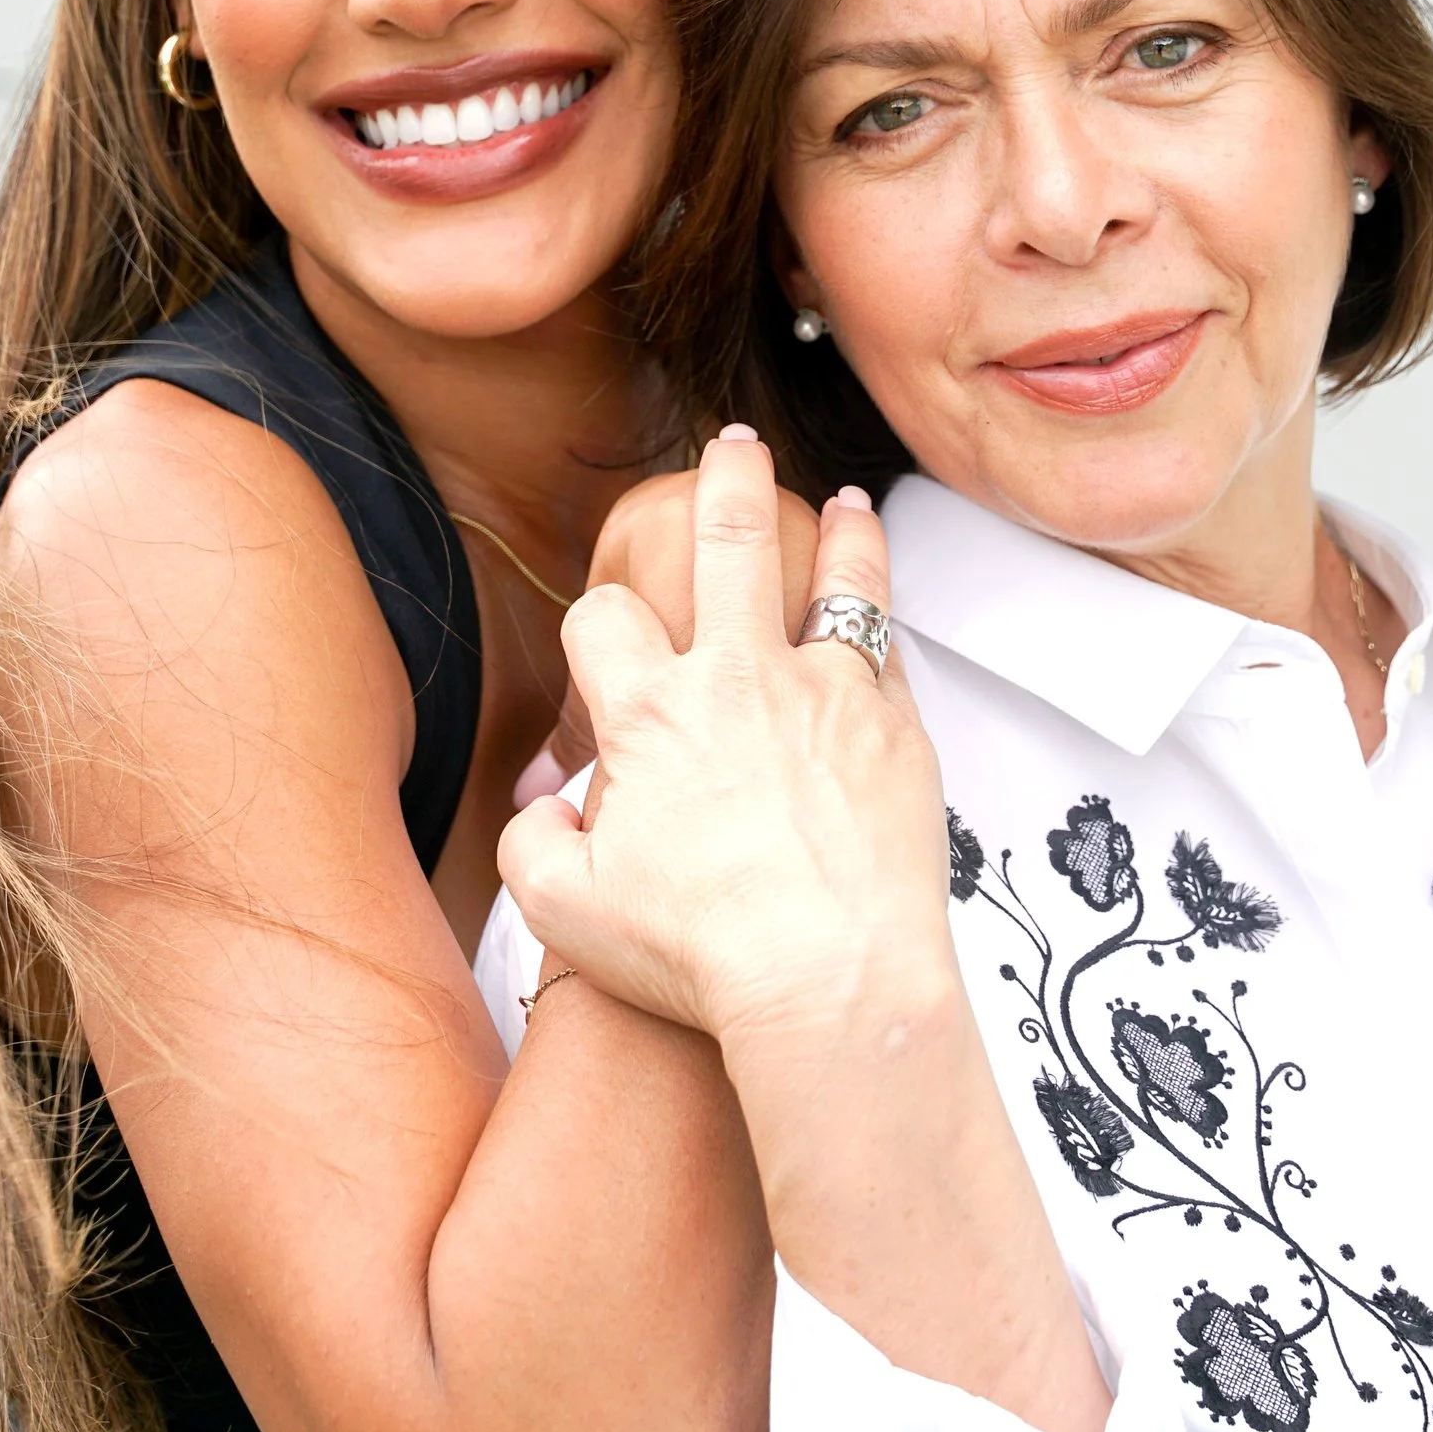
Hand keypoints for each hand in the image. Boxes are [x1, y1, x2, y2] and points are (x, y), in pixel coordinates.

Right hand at [499, 431, 956, 1050]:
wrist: (829, 983)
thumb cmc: (702, 955)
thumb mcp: (566, 911)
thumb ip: (534, 846)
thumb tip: (545, 810)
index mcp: (652, 714)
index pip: (605, 619)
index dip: (594, 622)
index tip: (604, 639)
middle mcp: (741, 682)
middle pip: (730, 544)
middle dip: (725, 483)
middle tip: (734, 448)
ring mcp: (829, 698)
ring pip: (839, 581)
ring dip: (840, 531)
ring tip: (844, 503)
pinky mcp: (898, 733)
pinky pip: (892, 657)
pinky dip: (887, 626)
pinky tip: (885, 620)